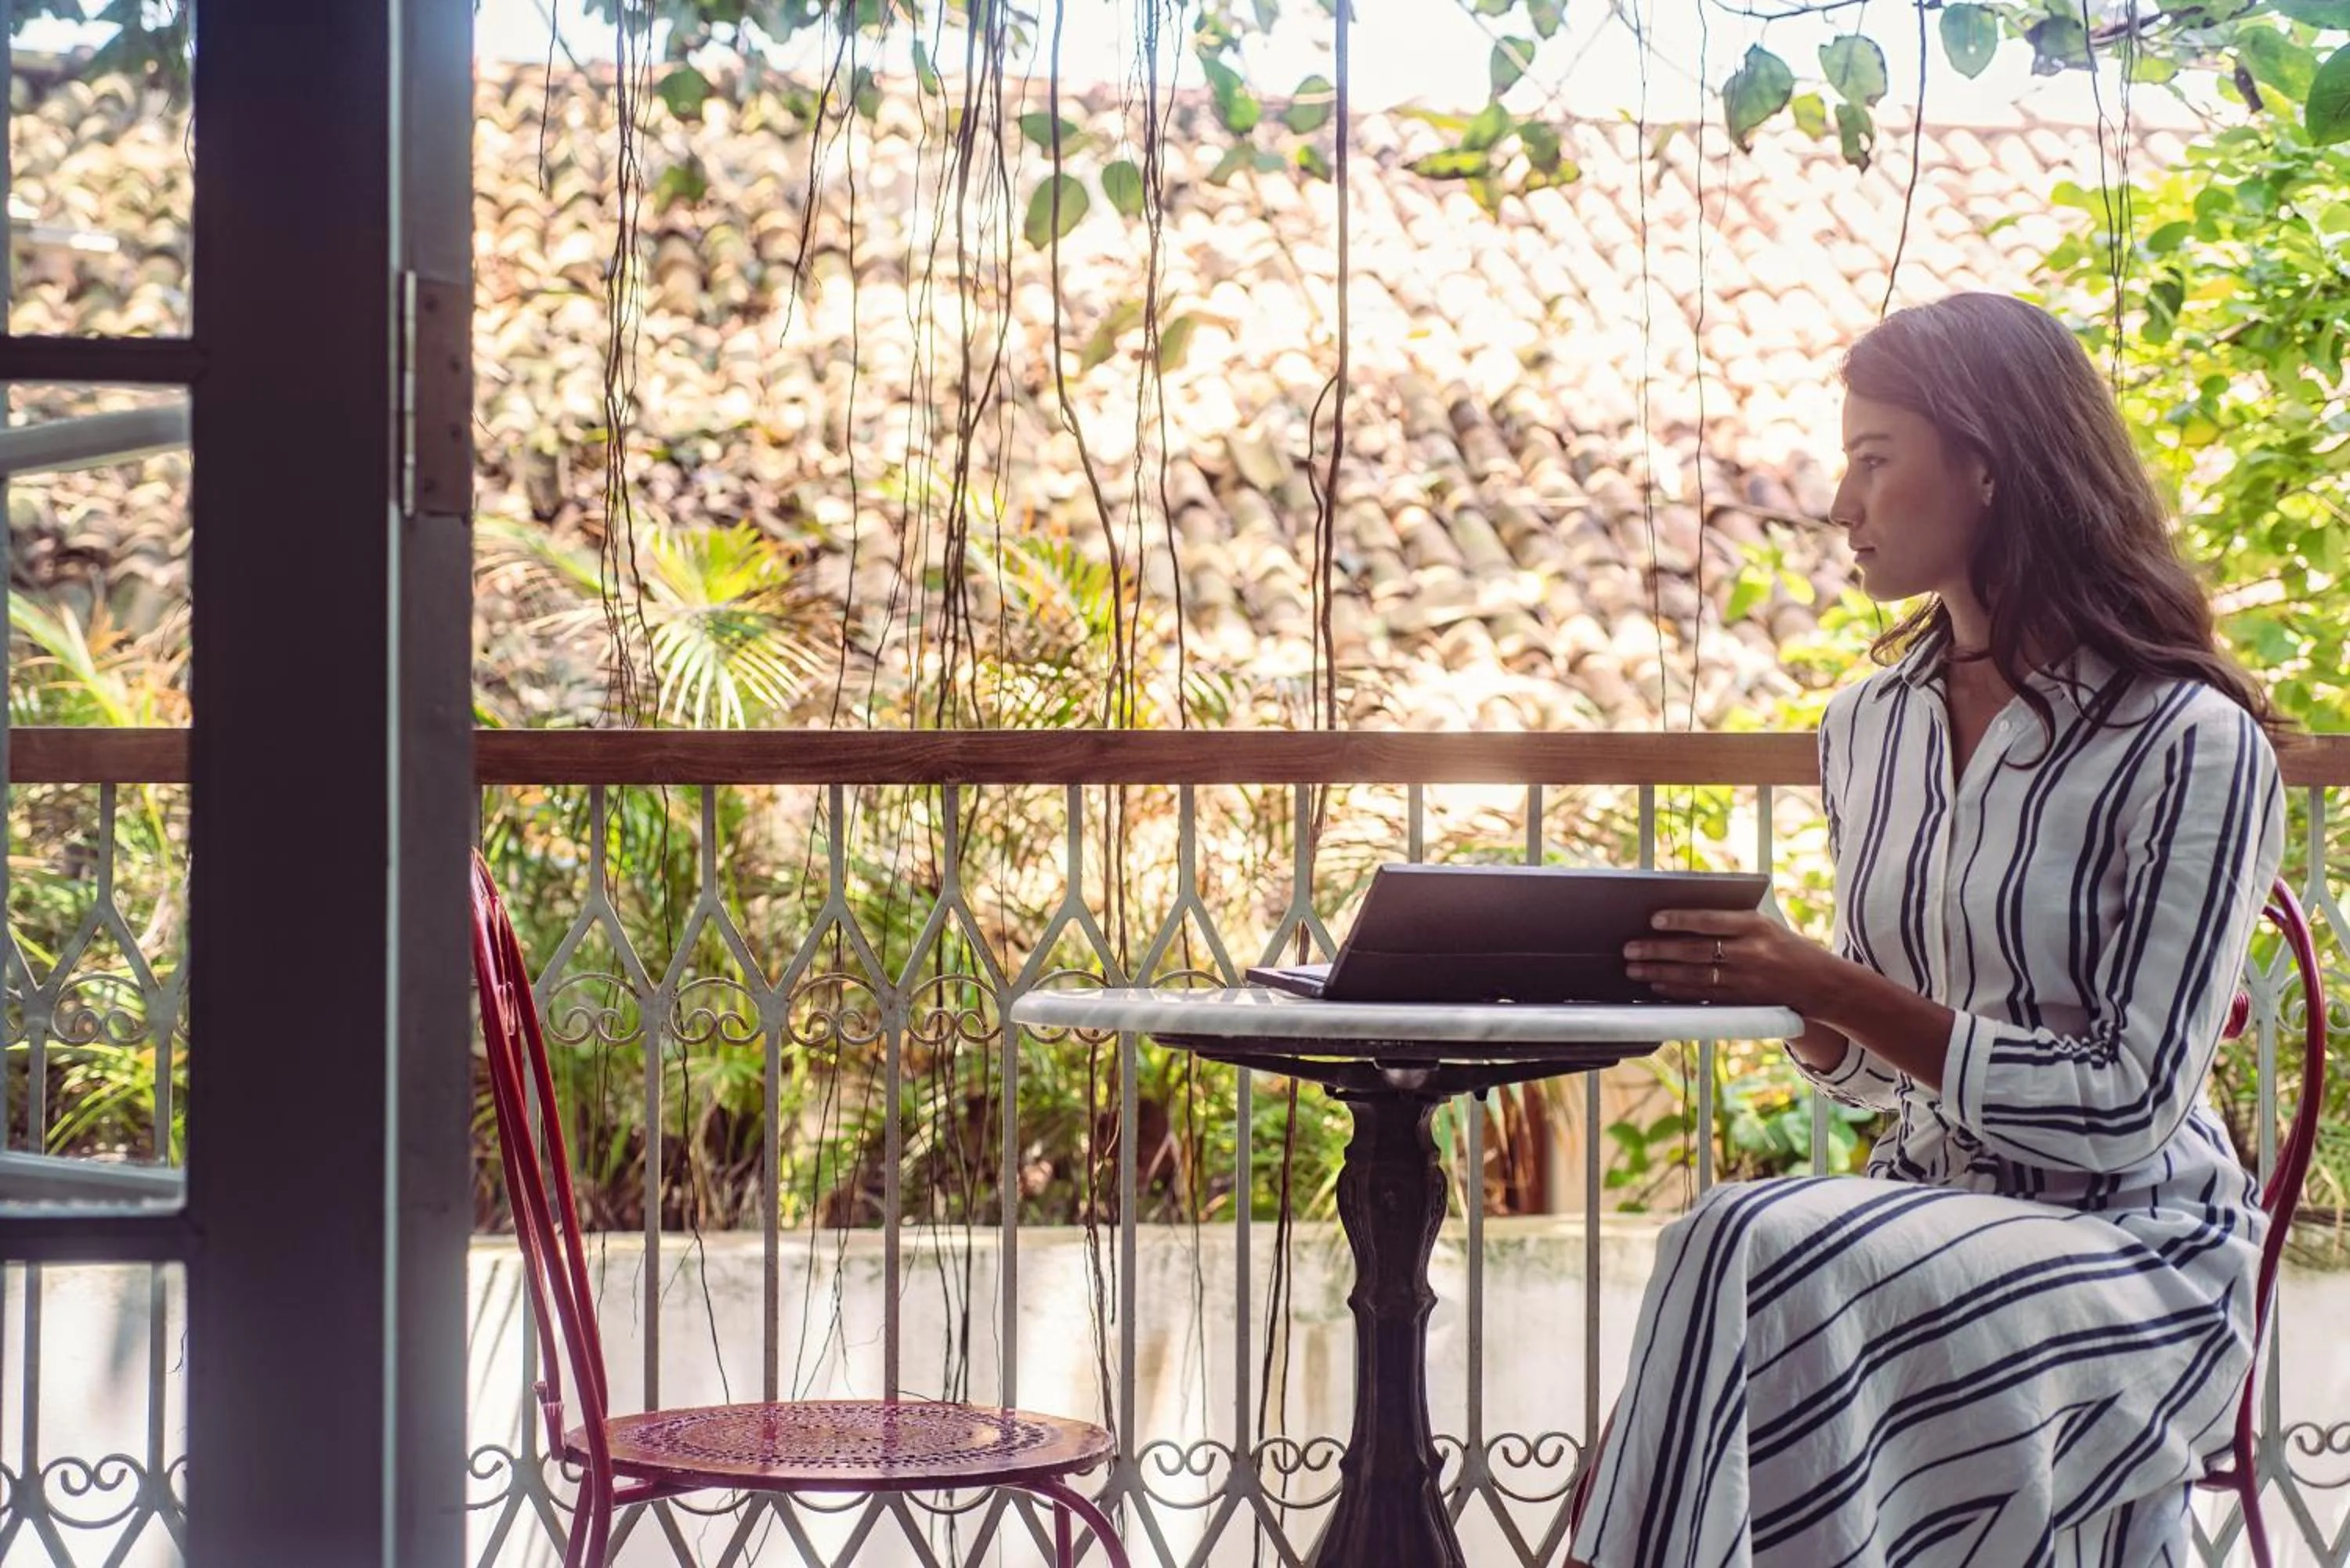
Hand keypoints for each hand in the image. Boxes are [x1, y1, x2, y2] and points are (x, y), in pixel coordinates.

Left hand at [1622, 908, 1839, 1012]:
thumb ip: (1729, 920)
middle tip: (1629, 949)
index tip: (1653, 920)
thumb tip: (1679, 917)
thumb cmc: (1784, 946)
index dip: (1680, 920)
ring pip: (1695, 976)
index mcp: (1756, 926)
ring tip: (1634, 969)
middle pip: (1696, 951)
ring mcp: (1746, 981)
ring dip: (1660, 972)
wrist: (1820, 984)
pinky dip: (1676, 991)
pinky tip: (1657, 985)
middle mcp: (1751, 953)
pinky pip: (1703, 995)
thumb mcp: (1764, 924)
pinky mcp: (1742, 1002)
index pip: (1711, 921)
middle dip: (1658, 950)